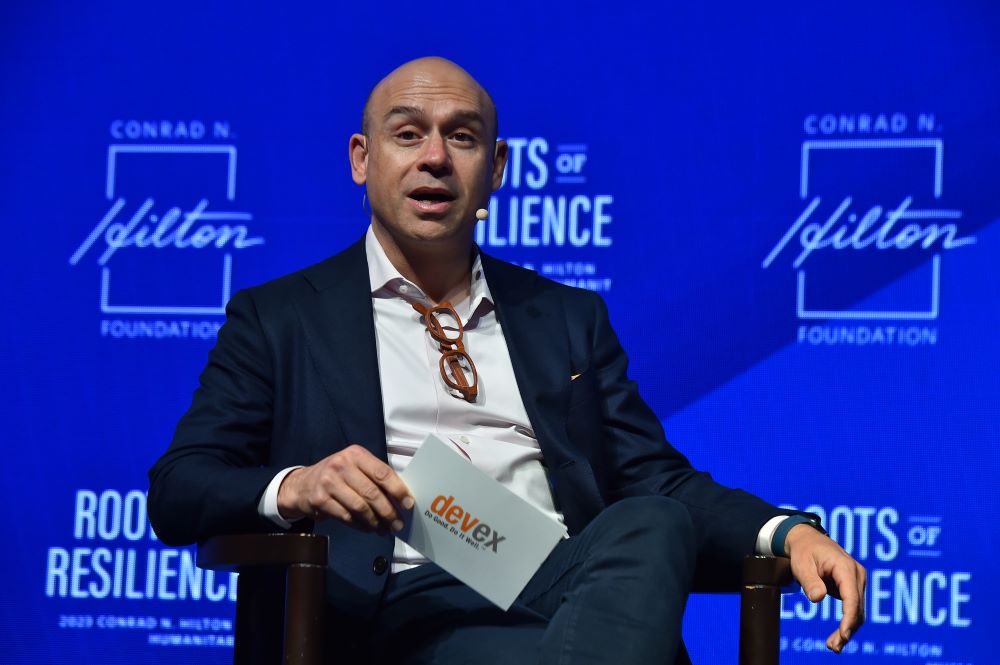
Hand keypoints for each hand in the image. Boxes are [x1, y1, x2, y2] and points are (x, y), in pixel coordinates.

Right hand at [277, 444, 414, 532]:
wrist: (302, 484)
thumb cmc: (337, 476)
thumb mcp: (354, 468)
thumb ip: (375, 478)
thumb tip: (401, 498)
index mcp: (356, 454)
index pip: (382, 472)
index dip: (398, 490)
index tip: (408, 504)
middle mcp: (341, 464)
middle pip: (372, 492)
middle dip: (388, 511)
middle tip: (398, 524)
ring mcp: (328, 482)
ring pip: (360, 507)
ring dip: (375, 522)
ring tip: (384, 529)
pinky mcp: (320, 499)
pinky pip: (346, 516)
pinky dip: (360, 525)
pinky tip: (368, 529)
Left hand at [785, 523, 866, 653]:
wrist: (807, 540)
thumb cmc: (803, 551)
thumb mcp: (801, 565)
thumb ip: (810, 581)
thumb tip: (818, 598)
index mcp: (845, 567)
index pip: (852, 597)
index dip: (848, 618)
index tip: (843, 634)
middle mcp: (856, 574)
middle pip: (857, 608)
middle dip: (847, 629)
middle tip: (833, 647)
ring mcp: (857, 580)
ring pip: (858, 611)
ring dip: (848, 629)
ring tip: (833, 646)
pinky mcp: (853, 587)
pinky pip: (854, 608)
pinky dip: (847, 622)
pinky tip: (839, 636)